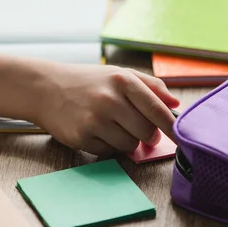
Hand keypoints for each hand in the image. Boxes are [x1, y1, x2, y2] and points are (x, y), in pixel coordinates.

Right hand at [33, 64, 179, 155]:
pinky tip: (96, 131)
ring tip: (112, 125)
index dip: (172, 127)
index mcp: (123, 80)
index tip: (182, 138)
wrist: (45, 88)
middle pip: (147, 132)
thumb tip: (176, 105)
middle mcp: (109, 99)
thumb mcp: (119, 74)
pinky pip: (109, 152)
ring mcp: (94, 119)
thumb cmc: (87, 81)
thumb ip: (150, 86)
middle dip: (146, 134)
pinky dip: (108, 146)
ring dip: (127, 141)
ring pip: (130, 145)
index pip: (158, 110)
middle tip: (137, 127)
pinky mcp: (81, 137)